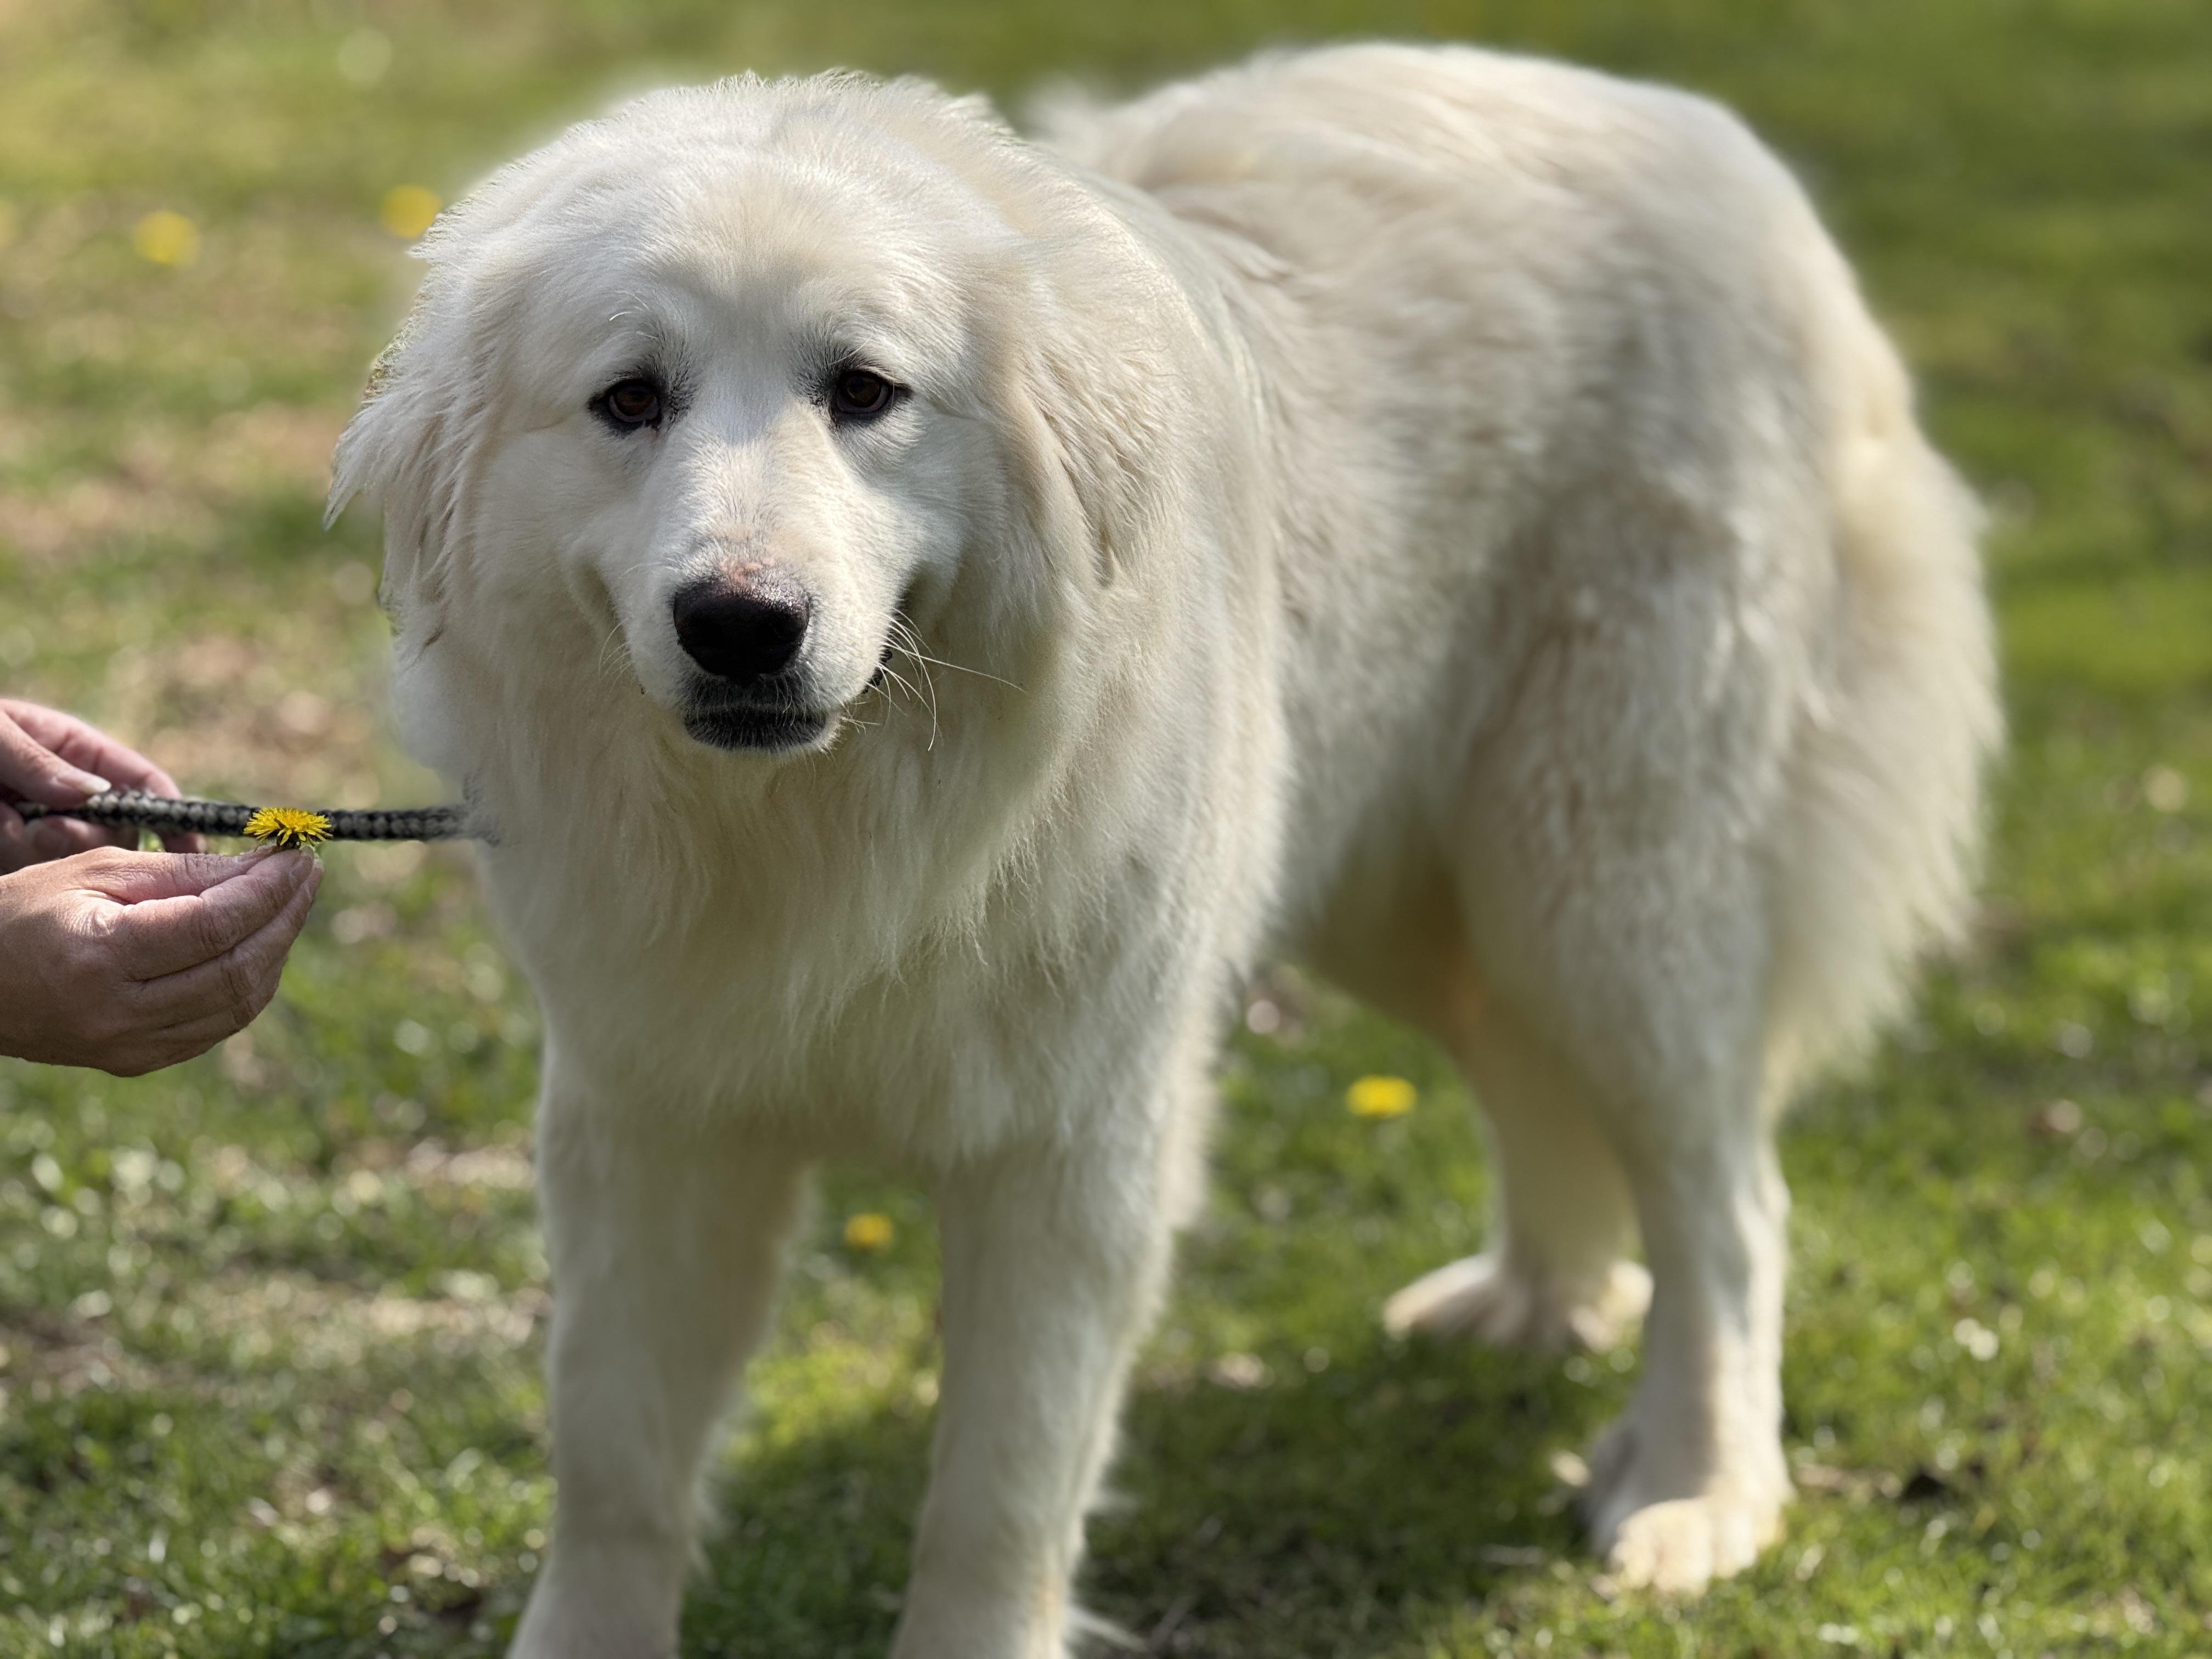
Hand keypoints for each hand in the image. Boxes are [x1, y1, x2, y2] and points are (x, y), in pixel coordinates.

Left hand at [0, 698, 203, 869]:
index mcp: (79, 751)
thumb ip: (39, 762)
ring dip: (40, 845)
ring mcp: (43, 824)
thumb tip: (94, 793)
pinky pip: (34, 868)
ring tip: (0, 820)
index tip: (191, 850)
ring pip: (76, 856)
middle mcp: (69, 792)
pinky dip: (13, 855)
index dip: (173, 814)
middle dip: (86, 837)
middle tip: (43, 828)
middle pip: (116, 831)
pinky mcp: (17, 852)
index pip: (145, 783)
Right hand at [0, 847, 321, 1075]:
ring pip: (238, 1003)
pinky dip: (249, 983)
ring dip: (275, 949)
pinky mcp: (137, 1062)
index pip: (212, 926)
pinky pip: (217, 1025)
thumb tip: (262, 865)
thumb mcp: (92, 871)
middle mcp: (119, 1013)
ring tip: (290, 903)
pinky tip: (259, 945)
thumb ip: (181, 872)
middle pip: (236, 969)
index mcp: (100, 957)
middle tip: (306, 874)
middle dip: (284, 917)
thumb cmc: (23, 913)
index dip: (266, 890)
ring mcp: (129, 1047)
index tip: (297, 856)